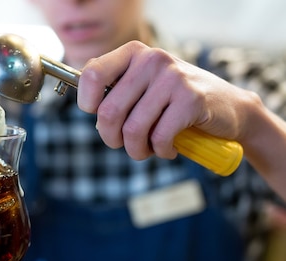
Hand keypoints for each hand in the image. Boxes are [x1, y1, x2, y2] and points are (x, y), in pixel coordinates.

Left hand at [77, 41, 259, 160]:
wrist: (229, 108)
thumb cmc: (175, 102)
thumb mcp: (143, 88)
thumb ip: (115, 93)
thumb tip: (92, 112)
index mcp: (134, 53)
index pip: (91, 74)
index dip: (87, 104)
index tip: (100, 117)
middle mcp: (152, 59)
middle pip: (108, 112)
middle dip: (112, 139)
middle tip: (125, 144)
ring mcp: (173, 77)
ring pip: (133, 130)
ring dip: (137, 150)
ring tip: (148, 149)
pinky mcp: (191, 99)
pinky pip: (159, 138)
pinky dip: (161, 151)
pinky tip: (169, 149)